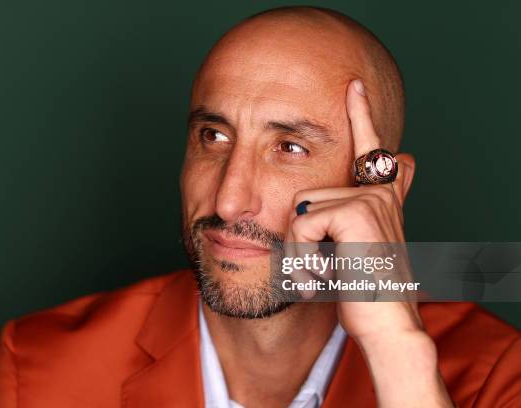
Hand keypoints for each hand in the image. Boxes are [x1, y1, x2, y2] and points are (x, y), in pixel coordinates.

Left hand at [285, 79, 452, 406]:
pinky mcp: (357, 211)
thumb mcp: (363, 248)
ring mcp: (371, 199)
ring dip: (300, 251)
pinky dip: (302, 256)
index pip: (372, 149)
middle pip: (305, 197)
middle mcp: (380, 192)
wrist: (386, 326)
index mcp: (381, 198)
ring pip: (299, 212)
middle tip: (324, 270)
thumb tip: (393, 172)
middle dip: (300, 240)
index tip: (353, 86)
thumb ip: (365, 214)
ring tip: (324, 274)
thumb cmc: (367, 290)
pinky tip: (322, 275)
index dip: (361, 115)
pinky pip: (302, 224)